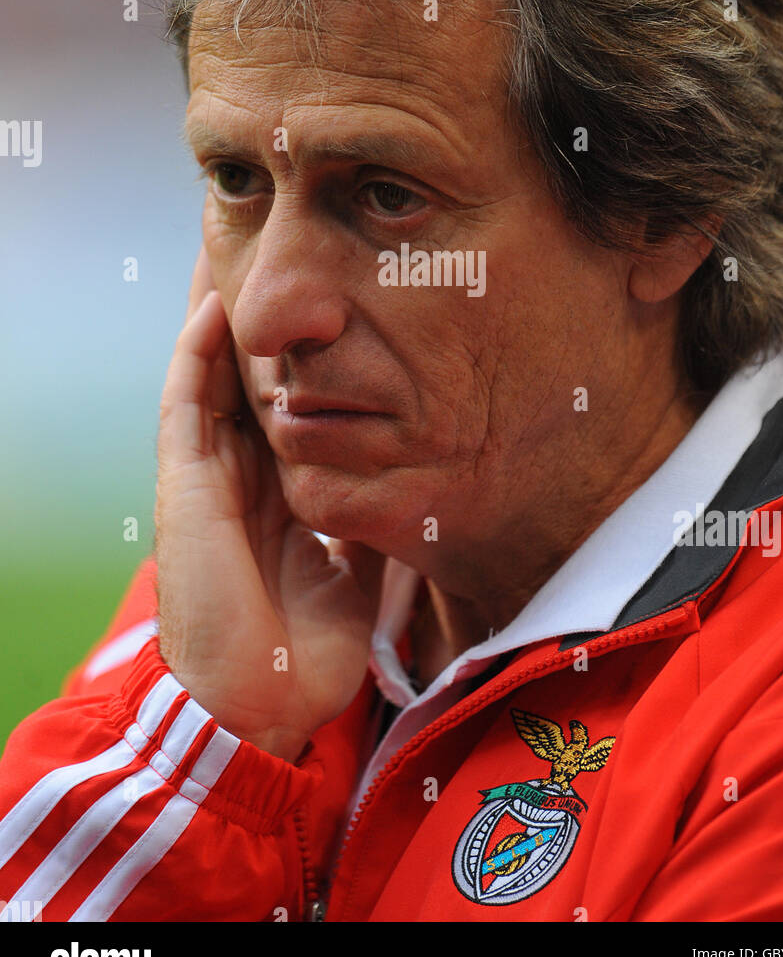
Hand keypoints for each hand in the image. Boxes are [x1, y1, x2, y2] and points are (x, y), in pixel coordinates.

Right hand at [154, 247, 384, 760]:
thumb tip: (424, 496)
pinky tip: (214, 303)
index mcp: (276, 495)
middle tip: (281, 262)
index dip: (302, 360)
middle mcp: (240, 476)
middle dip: (265, 324)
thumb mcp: (360, 568)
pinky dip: (195, 350)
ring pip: (211, 375)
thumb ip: (377, 526)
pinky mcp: (184, 481)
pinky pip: (185, 401)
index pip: (285, 409)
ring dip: (220, 317)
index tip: (332, 311)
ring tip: (237, 255)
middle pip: (247, 379)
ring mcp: (207, 475)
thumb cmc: (308, 650)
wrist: (261, 701)